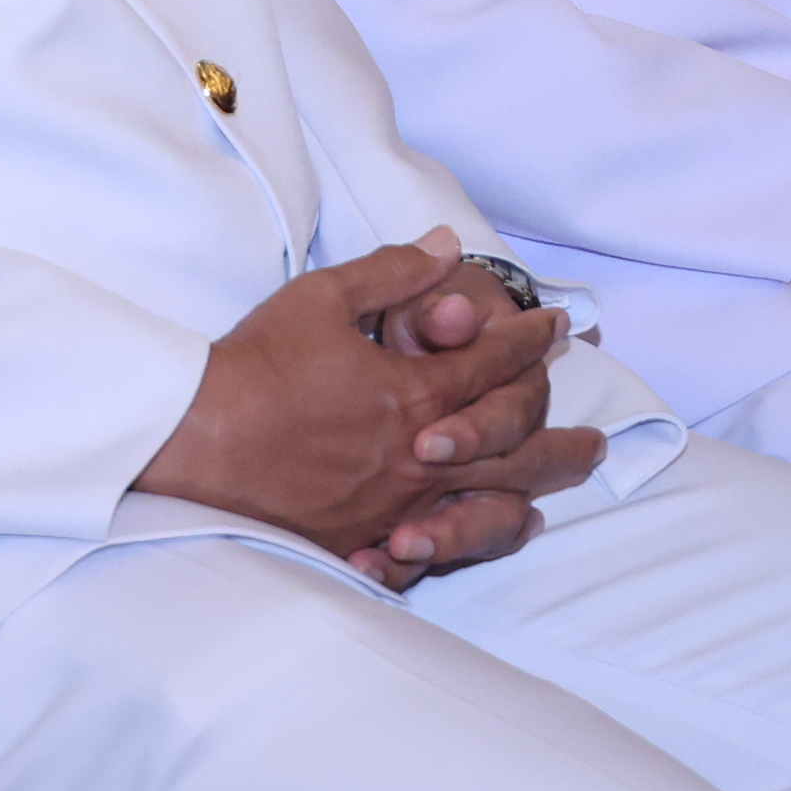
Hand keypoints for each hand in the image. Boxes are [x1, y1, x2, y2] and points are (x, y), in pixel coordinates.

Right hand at [135, 229, 605, 588]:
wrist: (195, 440)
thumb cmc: (255, 366)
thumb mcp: (323, 299)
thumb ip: (393, 273)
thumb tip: (446, 245)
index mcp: (413, 392)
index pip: (490, 363)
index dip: (528, 341)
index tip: (555, 327)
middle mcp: (418, 454)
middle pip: (510, 440)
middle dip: (555, 424)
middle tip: (595, 426)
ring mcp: (395, 504)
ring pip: (489, 496)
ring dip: (539, 482)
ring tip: (571, 477)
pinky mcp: (364, 539)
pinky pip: (440, 545)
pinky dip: (481, 535)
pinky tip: (505, 527)